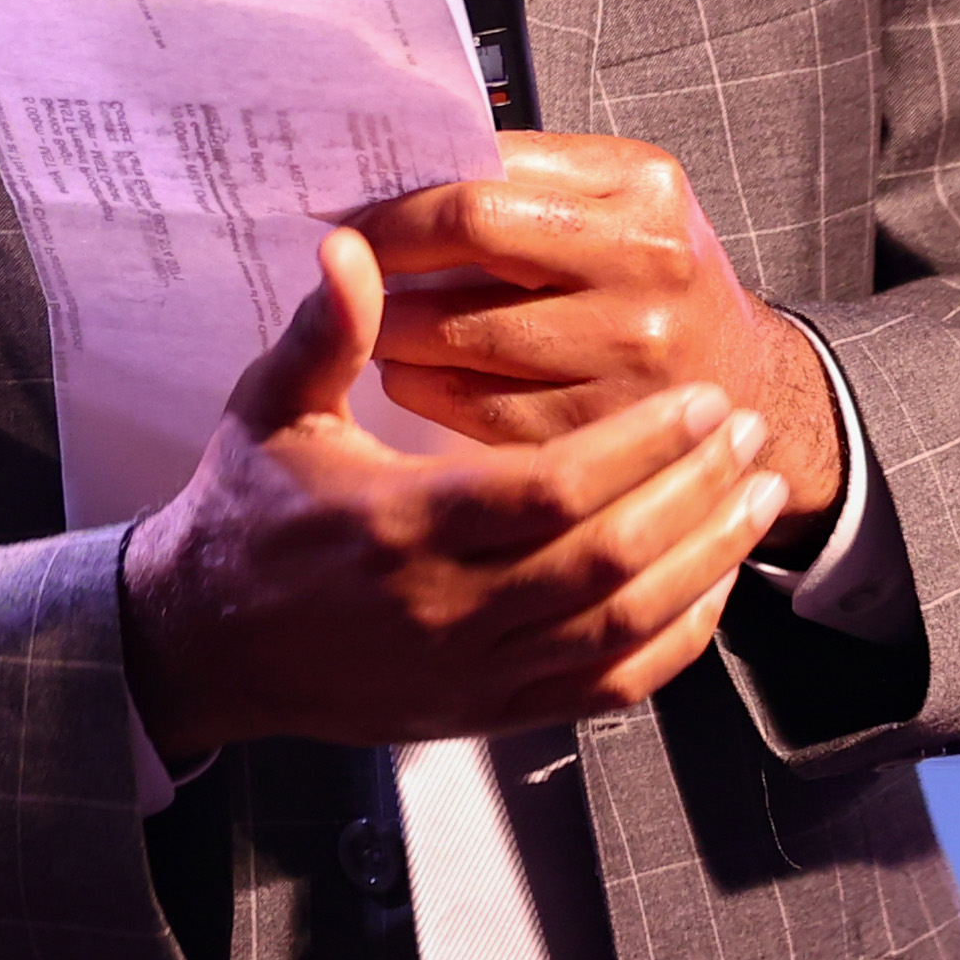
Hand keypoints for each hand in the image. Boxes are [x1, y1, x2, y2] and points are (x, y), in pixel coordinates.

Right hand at [116, 229, 787, 755]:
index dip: (640, 446)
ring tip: (754, 498)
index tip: (696, 403)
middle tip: (744, 433)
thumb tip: (352, 247)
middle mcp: (445, 607)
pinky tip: (708, 592)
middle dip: (694, 491)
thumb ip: (324, 332)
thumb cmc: (245, 516)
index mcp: (399, 524)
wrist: (205, 642)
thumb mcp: (269, 410)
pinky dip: (672, 645)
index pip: (553, 489)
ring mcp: (473, 670)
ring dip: (702, 559)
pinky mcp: (487, 712)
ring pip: (622, 626)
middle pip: (607, 556)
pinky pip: (606, 690)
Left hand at [354, 133, 845, 563]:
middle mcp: (643, 269)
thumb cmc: (657, 275)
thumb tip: (401, 171)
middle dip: (385, 262)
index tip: (352, 216)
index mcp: (641, 191)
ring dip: (393, 330)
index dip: (399, 206)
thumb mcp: (622, 196)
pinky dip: (425, 390)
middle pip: (467, 255)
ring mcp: (627, 356)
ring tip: (372, 321)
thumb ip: (528, 175)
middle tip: (346, 268)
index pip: (482, 188)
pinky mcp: (602, 430)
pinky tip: (410, 374)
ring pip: (462, 340)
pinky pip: (479, 412)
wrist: (745, 383)